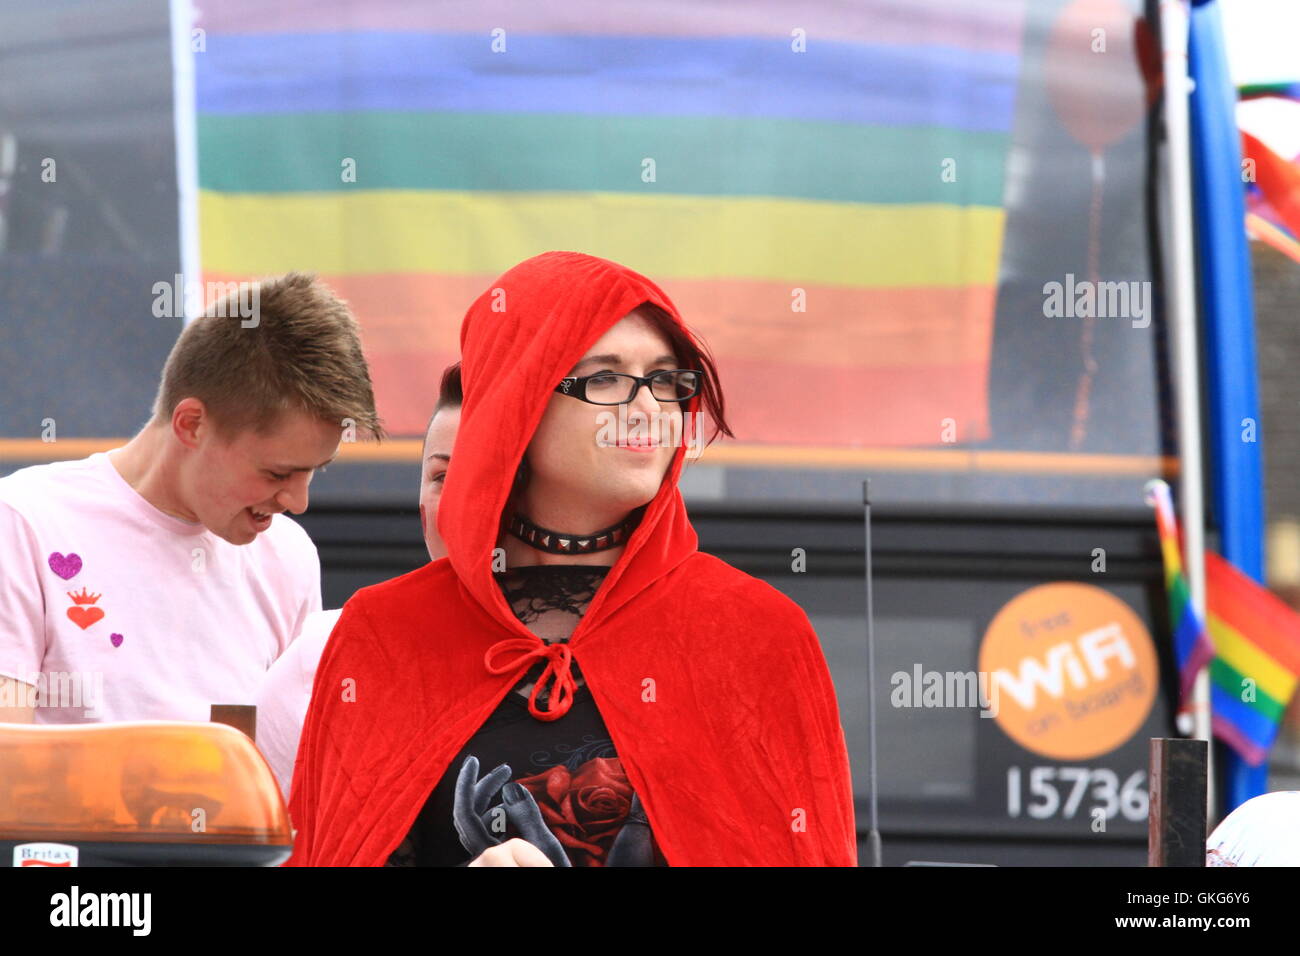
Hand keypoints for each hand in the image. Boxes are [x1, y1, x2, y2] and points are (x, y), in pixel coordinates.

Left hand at [453, 756, 571, 866]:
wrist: (546, 879)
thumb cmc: (547, 872)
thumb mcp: (545, 846)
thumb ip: (527, 817)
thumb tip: (511, 789)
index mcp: (487, 852)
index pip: (465, 812)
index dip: (466, 784)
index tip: (475, 760)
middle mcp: (480, 855)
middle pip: (471, 812)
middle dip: (486, 786)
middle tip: (505, 769)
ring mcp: (485, 857)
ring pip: (480, 821)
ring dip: (495, 802)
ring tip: (514, 790)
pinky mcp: (493, 858)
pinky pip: (488, 830)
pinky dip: (500, 815)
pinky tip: (515, 813)